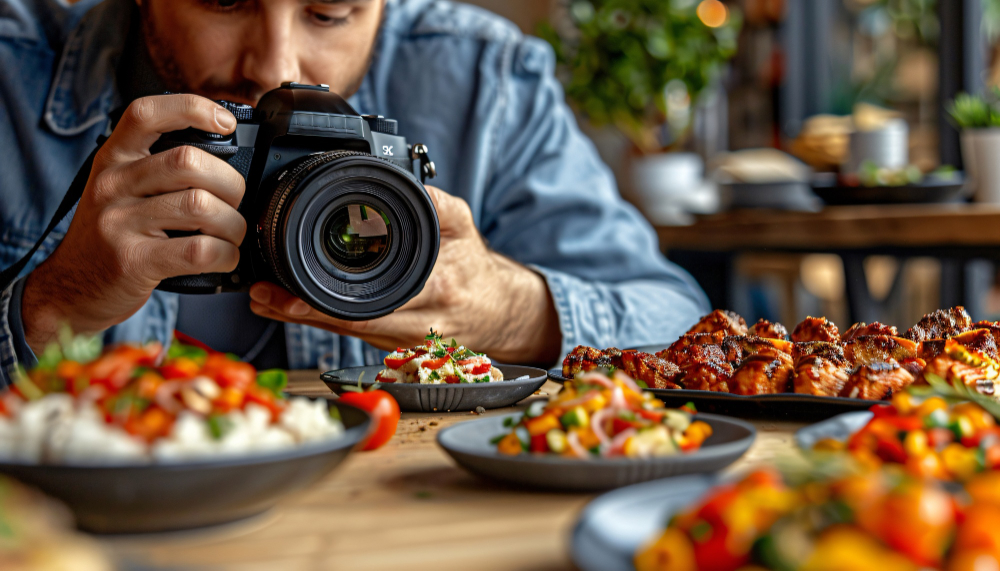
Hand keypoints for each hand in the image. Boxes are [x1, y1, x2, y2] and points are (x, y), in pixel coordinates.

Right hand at [22, 95, 246, 353]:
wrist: (70, 289)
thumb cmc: (111, 237)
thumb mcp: (121, 190)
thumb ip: (158, 168)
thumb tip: (225, 154)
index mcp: (114, 159)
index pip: (147, 113)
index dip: (192, 108)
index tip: (226, 123)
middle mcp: (113, 184)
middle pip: (189, 162)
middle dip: (231, 183)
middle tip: (235, 202)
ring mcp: (120, 222)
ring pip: (201, 206)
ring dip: (233, 224)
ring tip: (232, 234)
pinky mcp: (133, 261)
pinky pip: (199, 250)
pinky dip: (226, 254)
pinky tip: (224, 257)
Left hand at [249, 186, 561, 365]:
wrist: (499, 312)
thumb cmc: (476, 269)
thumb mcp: (463, 225)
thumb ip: (435, 202)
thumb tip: (401, 176)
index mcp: (432, 292)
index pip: (368, 304)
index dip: (319, 304)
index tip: (284, 294)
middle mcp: (413, 325)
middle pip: (343, 323)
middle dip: (297, 311)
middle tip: (260, 295)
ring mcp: (400, 341)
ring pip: (340, 332)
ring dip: (300, 317)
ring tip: (264, 298)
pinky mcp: (391, 346)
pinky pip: (349, 334)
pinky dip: (319, 321)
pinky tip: (290, 308)